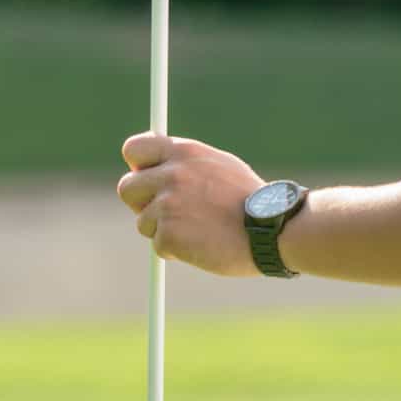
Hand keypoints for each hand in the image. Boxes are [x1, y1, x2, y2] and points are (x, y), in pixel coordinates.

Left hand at [117, 132, 264, 277]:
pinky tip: (204, 245)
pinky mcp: (169, 235)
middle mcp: (171, 175)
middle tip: (165, 214)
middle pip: (126, 188)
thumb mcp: (219, 166)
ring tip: (199, 231)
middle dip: (141, 203)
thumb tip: (157, 168)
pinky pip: (159, 246)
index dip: (137, 167)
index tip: (147, 179)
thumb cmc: (251, 202)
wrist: (273, 231)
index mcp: (184, 152)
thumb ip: (187, 164)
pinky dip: (177, 251)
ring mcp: (168, 205)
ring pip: (143, 222)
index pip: (134, 149)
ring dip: (164, 231)